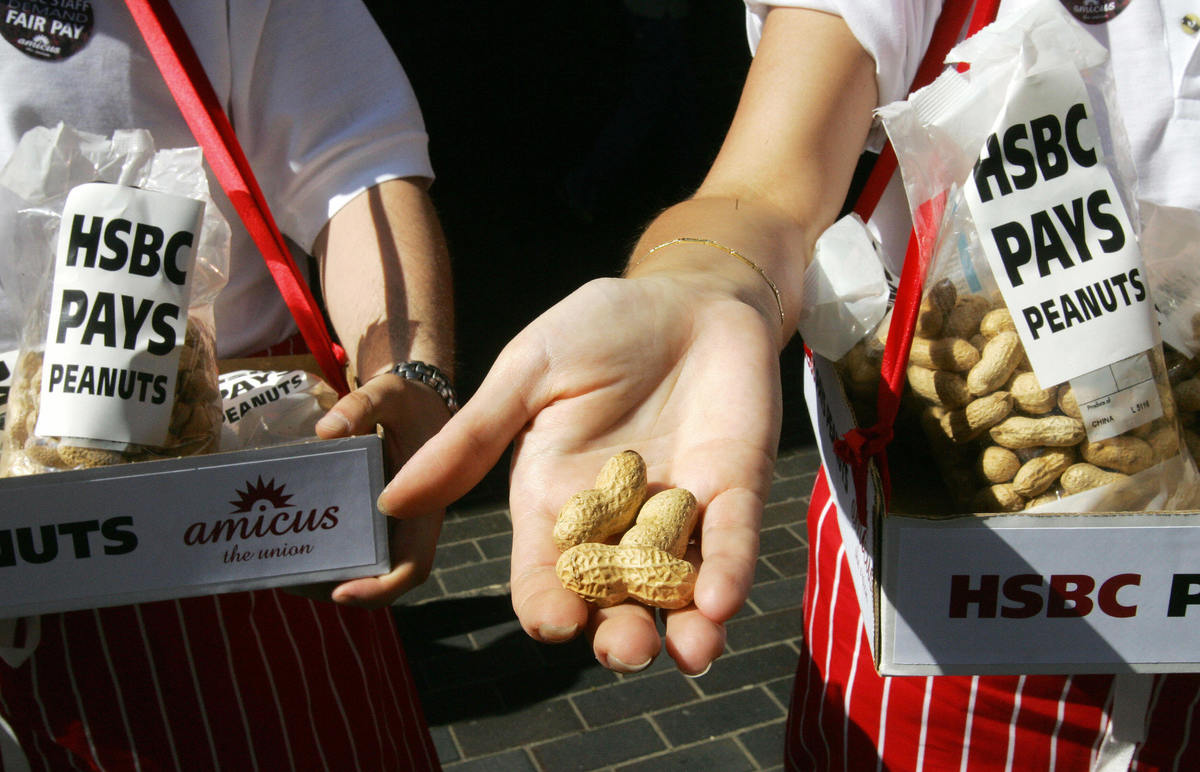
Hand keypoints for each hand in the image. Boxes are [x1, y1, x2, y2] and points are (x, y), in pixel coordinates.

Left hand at [313, 372, 451, 607]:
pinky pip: (357, 546)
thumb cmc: (410, 400)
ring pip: (367, 567)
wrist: (422, 400)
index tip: (340, 591)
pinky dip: (329, 552)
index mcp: (427, 506)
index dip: (380, 588)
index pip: (413, 566)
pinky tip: (294, 541)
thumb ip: (360, 406)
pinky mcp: (378, 519)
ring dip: (329, 574)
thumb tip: (325, 432)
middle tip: (291, 579)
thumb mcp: (390, 393)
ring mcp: (396, 526)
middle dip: (338, 586)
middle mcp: (413, 525)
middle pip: (382, 577)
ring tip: (284, 567)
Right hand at [377, 274, 781, 673]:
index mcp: (556, 502)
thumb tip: (389, 500)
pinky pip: (733, 538)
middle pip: (615, 598)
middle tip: (628, 650)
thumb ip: (471, 439)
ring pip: (680, 587)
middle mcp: (618, 523)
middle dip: (621, 634)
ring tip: (689, 649)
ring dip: (686, 626)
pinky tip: (723, 600)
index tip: (554, 622)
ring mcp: (681, 511)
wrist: (685, 295)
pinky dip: (731, 569)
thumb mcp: (527, 374)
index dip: (547, 605)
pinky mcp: (736, 489)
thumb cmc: (599, 327)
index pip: (545, 574)